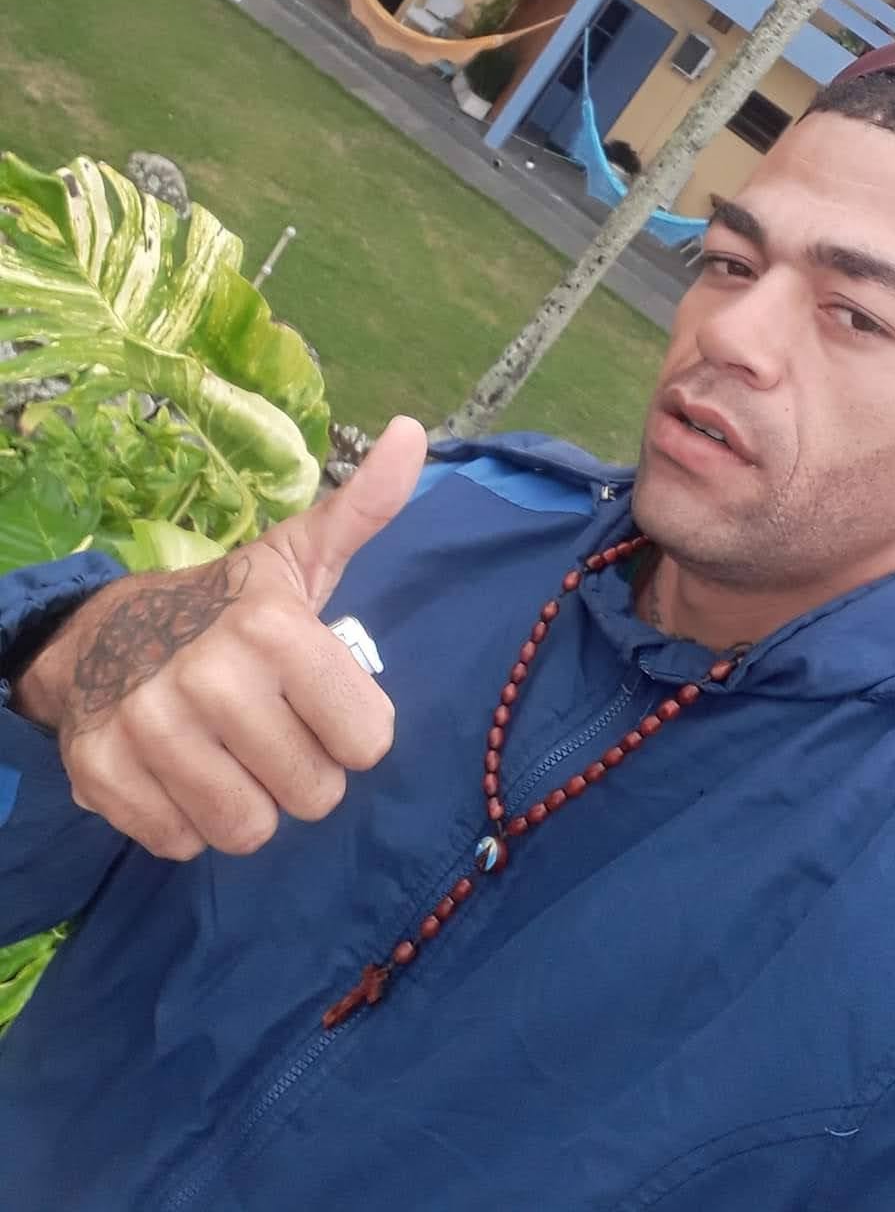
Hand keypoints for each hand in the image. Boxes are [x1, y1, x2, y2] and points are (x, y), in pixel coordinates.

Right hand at [12, 416, 427, 859]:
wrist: (106, 631)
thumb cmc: (229, 608)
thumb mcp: (301, 558)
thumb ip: (365, 511)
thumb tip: (412, 432)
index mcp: (275, 630)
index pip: (369, 744)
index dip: (350, 730)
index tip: (318, 700)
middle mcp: (211, 679)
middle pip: (314, 796)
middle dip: (302, 773)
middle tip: (270, 730)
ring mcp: (149, 730)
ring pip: (248, 831)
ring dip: (247, 803)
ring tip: (228, 753)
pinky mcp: (101, 776)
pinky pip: (182, 843)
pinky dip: (186, 820)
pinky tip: (178, 771)